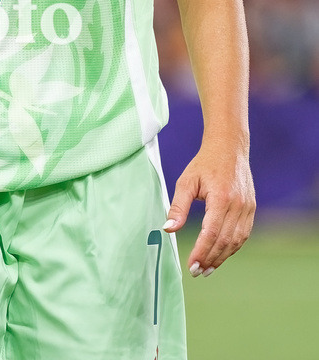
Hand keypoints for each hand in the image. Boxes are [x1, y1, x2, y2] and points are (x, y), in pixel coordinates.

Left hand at [163, 139, 254, 276]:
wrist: (229, 148)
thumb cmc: (204, 164)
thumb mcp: (186, 181)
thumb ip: (178, 206)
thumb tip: (168, 230)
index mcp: (222, 197)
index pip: (212, 232)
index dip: (202, 251)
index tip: (191, 265)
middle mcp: (238, 205)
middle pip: (225, 241)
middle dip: (210, 259)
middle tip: (196, 271)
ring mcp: (248, 208)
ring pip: (236, 241)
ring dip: (222, 257)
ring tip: (207, 269)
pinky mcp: (251, 209)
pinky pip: (243, 234)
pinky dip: (232, 248)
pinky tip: (220, 255)